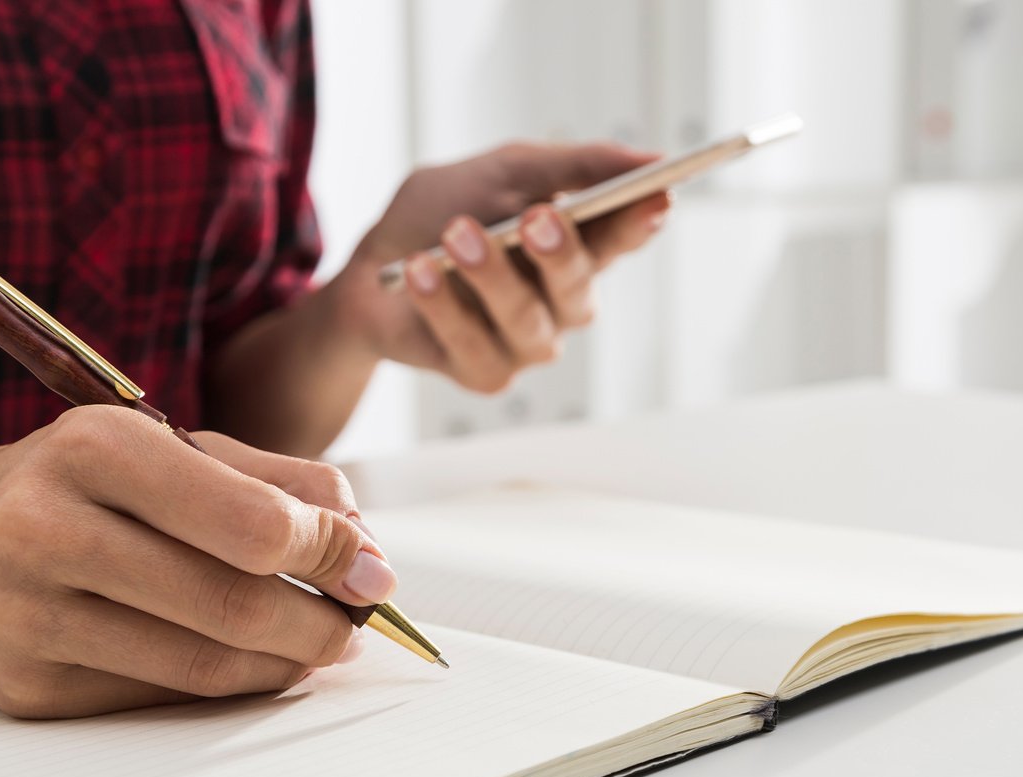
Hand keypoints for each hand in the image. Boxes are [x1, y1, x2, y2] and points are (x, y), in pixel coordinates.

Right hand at [0, 406, 392, 717]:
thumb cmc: (65, 489)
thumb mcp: (159, 448)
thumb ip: (272, 482)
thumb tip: (364, 547)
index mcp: (92, 447)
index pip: (249, 521)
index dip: (328, 553)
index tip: (370, 570)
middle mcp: (46, 528)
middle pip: (233, 603)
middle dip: (319, 622)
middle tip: (354, 624)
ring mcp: (26, 617)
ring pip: (203, 666)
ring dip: (282, 664)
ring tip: (311, 646)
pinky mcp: (25, 689)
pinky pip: (158, 699)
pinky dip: (221, 687)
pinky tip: (240, 664)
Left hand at [337, 141, 670, 393]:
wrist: (366, 271)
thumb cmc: (440, 216)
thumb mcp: (503, 171)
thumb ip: (570, 165)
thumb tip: (649, 156)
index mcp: (574, 250)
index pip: (620, 239)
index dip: (640, 222)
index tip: (655, 196)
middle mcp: (558, 304)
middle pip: (579, 290)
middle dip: (561, 254)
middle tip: (539, 218)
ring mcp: (523, 344)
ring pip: (526, 321)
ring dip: (492, 276)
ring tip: (457, 235)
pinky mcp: (483, 373)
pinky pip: (472, 345)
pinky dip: (443, 304)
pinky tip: (420, 271)